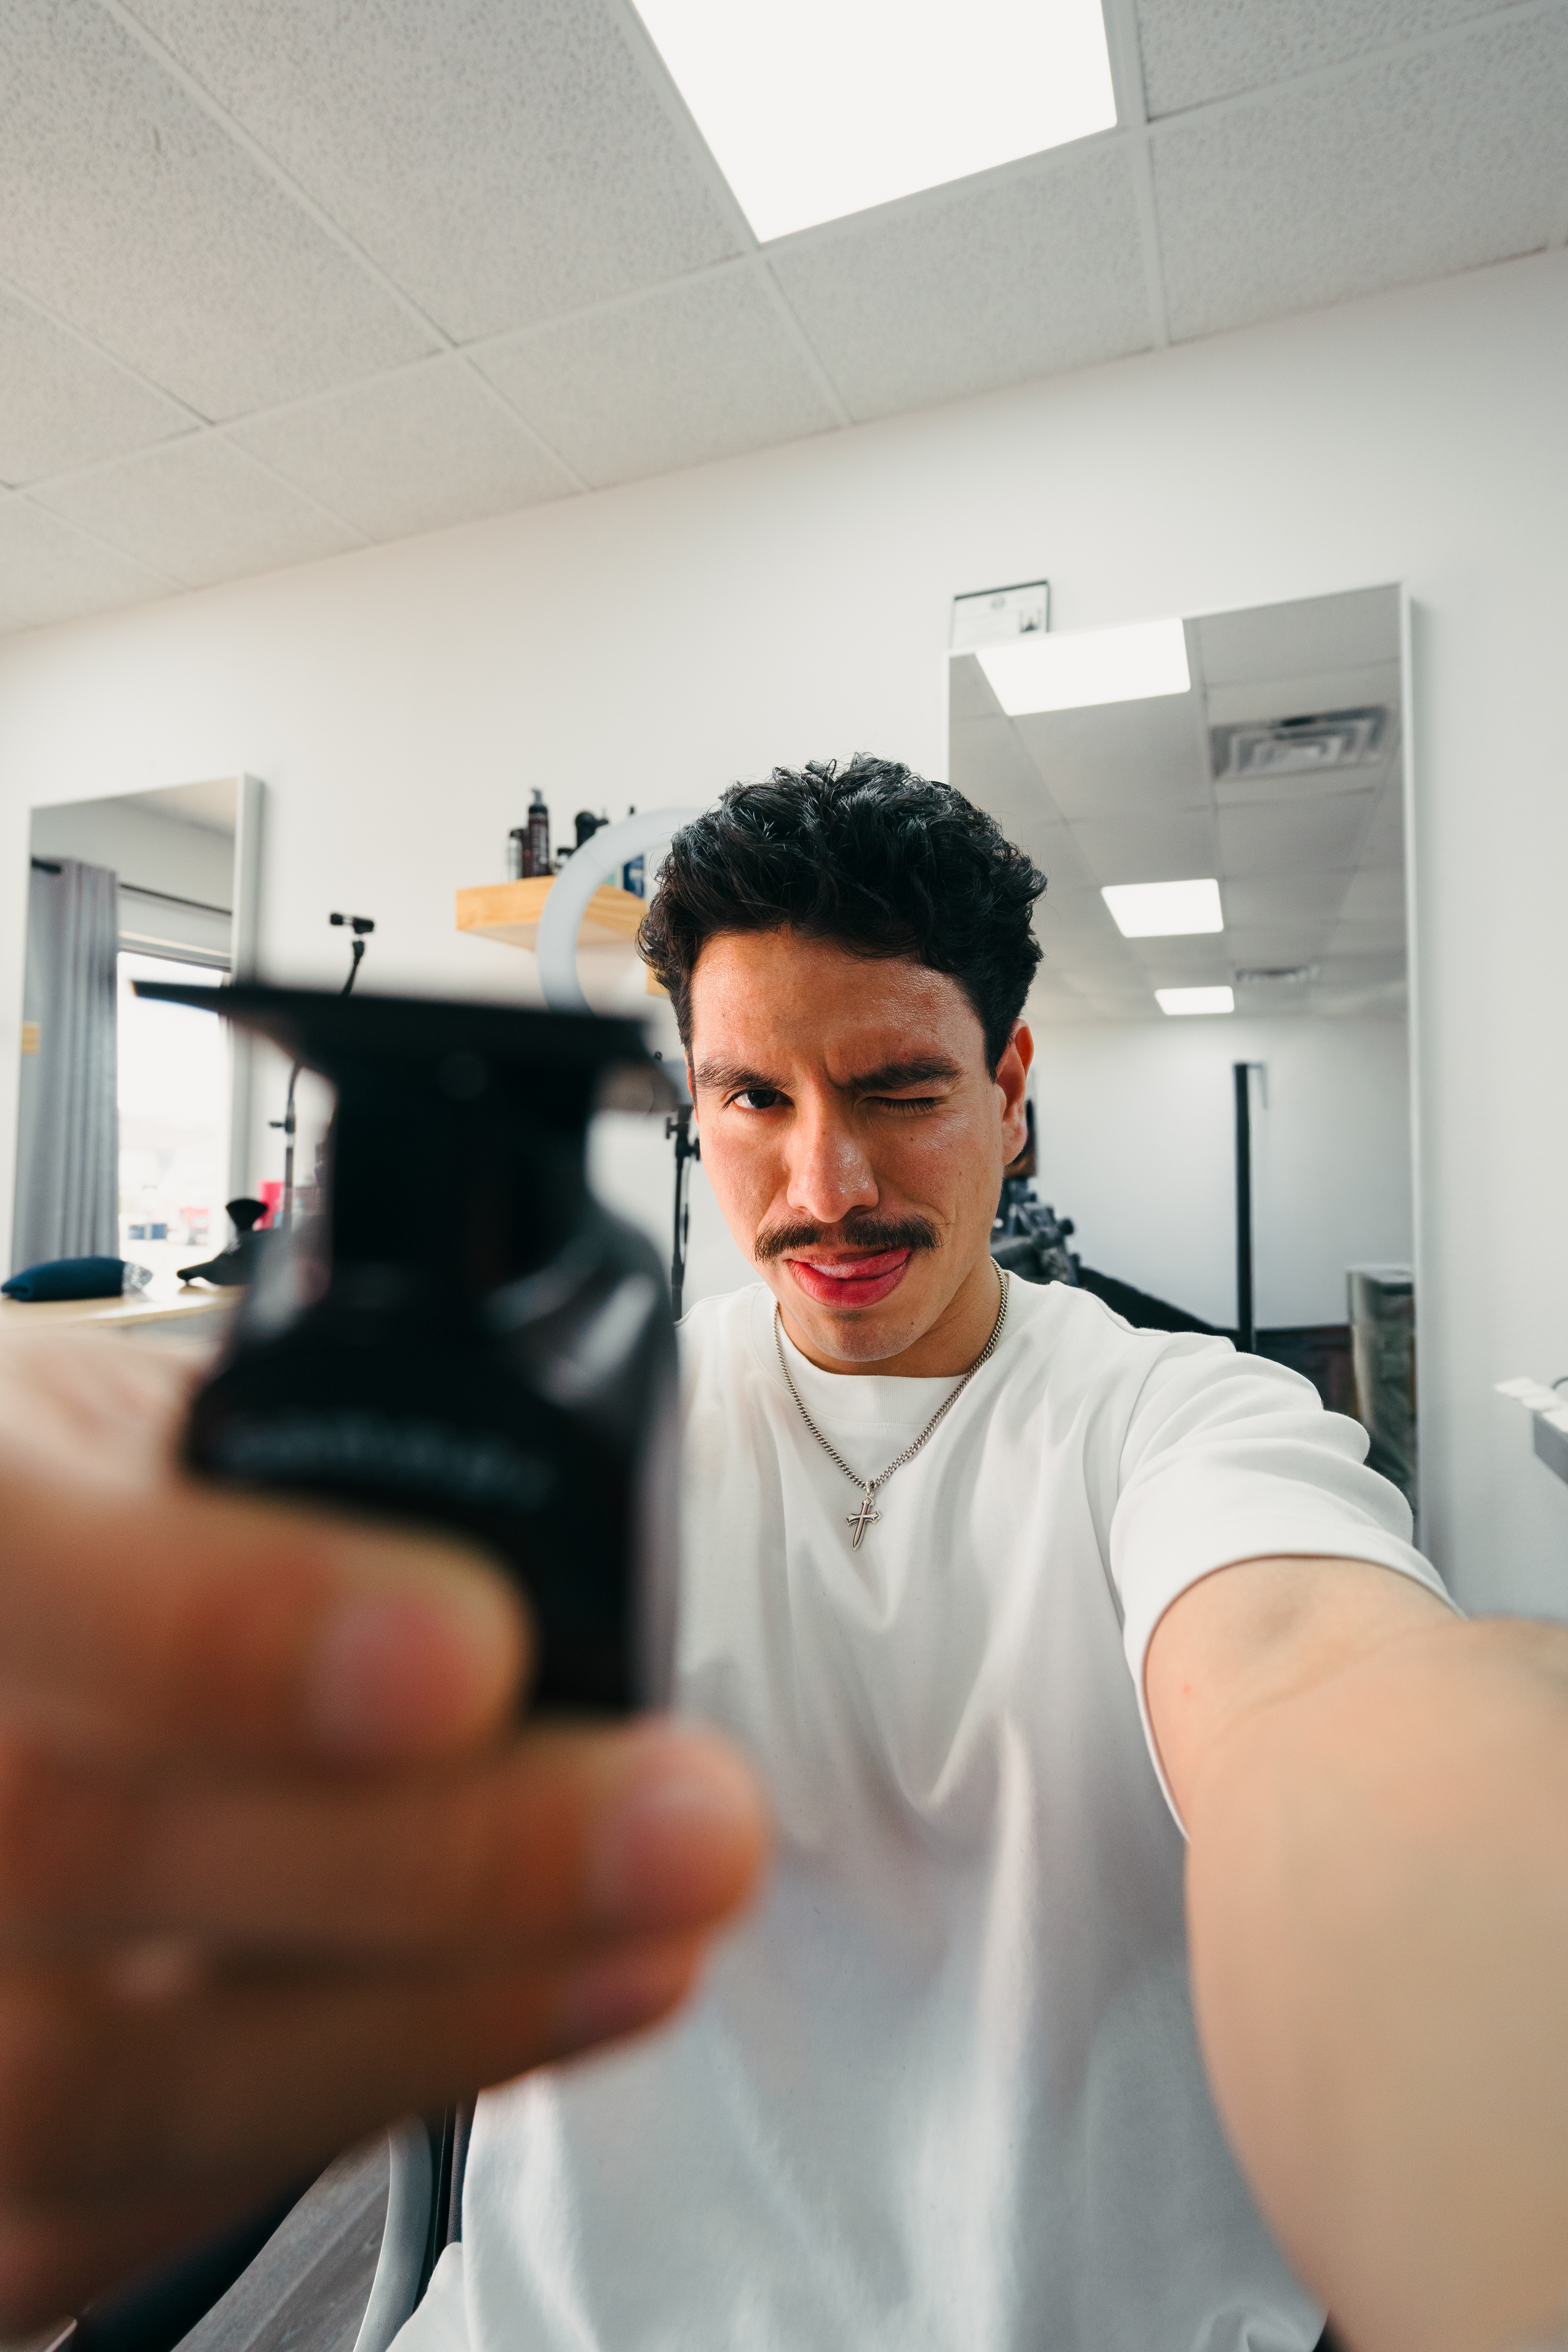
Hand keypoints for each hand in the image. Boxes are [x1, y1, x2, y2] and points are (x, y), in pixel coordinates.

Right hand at [0, 1330, 767, 2329]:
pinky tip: (540, 2012)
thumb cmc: (77, 1520)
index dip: (225, 1629)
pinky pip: (119, 2202)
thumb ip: (303, 1463)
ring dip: (435, 2017)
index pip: (16, 1564)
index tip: (468, 1653)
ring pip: (100, 2080)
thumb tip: (560, 1525)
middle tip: (683, 1827)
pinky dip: (363, 2107)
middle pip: (66, 1849)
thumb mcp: (149, 1420)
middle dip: (428, 1857)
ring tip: (659, 1930)